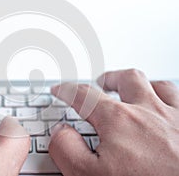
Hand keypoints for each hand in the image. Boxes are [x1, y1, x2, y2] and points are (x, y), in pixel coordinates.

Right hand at [49, 69, 178, 175]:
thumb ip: (67, 149)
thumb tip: (60, 131)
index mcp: (118, 120)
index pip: (84, 95)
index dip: (67, 90)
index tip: (60, 90)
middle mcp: (148, 111)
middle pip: (125, 79)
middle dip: (109, 79)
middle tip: (101, 83)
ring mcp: (175, 117)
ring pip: (157, 85)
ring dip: (141, 84)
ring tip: (133, 90)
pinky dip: (169, 97)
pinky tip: (166, 106)